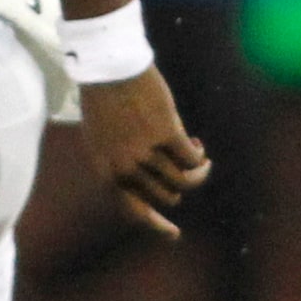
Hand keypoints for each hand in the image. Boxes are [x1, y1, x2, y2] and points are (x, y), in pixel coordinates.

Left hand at [78, 65, 210, 240]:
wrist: (109, 67)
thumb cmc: (104, 98)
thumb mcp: (102, 137)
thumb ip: (122, 162)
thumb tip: (156, 181)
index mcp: (106, 170)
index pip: (133, 210)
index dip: (156, 224)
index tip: (175, 234)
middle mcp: (126, 167)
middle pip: (166, 194)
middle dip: (180, 183)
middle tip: (185, 164)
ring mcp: (146, 152)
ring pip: (183, 179)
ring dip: (196, 170)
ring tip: (198, 154)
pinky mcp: (167, 134)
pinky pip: (191, 160)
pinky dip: (199, 157)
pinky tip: (197, 146)